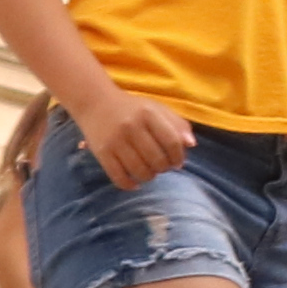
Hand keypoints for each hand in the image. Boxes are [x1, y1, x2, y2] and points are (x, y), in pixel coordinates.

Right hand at [69, 80, 195, 186]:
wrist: (95, 103)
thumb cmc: (132, 109)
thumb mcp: (156, 109)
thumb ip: (177, 124)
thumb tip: (192, 144)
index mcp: (148, 113)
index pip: (172, 142)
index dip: (179, 157)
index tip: (177, 162)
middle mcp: (132, 127)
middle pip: (157, 160)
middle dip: (164, 168)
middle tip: (162, 166)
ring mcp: (115, 141)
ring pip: (140, 172)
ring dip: (149, 177)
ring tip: (149, 172)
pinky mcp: (102, 153)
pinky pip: (119, 178)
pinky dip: (130, 185)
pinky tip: (135, 182)